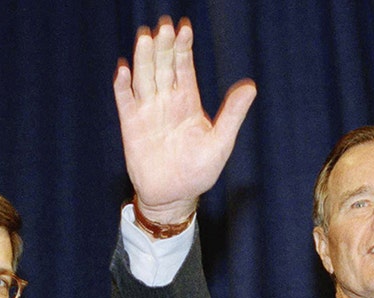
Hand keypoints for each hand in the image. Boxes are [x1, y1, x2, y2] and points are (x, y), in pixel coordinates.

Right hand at [113, 17, 255, 222]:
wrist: (173, 196)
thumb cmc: (199, 171)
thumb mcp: (221, 142)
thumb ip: (233, 114)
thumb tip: (250, 86)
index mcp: (188, 101)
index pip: (184, 67)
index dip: (183, 48)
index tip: (184, 28)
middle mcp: (166, 101)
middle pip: (163, 66)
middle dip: (163, 46)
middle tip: (164, 25)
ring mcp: (147, 111)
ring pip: (144, 78)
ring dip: (144, 58)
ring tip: (145, 37)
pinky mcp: (131, 126)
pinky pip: (125, 101)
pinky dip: (123, 86)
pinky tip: (123, 69)